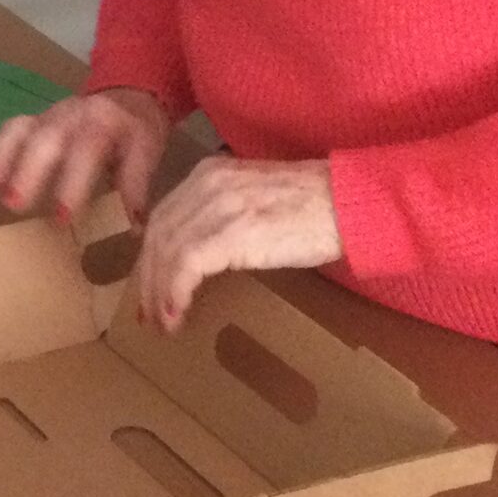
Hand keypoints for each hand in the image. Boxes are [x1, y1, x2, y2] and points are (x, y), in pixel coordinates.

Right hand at [0, 89, 170, 225]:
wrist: (128, 95)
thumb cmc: (136, 132)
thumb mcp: (146, 154)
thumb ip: (135, 186)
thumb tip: (133, 228)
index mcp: (104, 122)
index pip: (88, 150)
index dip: (74, 184)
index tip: (61, 218)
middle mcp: (72, 114)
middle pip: (46, 139)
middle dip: (28, 172)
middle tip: (14, 205)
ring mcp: (49, 115)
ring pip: (21, 131)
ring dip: (2, 159)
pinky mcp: (34, 121)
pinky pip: (10, 132)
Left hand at [135, 156, 340, 331]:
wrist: (350, 203)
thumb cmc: (316, 209)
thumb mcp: (257, 201)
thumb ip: (226, 216)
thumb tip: (204, 254)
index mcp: (211, 174)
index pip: (165, 216)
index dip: (152, 256)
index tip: (150, 287)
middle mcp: (207, 184)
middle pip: (159, 234)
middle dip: (148, 278)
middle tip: (147, 313)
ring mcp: (218, 206)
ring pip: (167, 252)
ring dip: (159, 293)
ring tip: (162, 323)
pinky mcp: (232, 231)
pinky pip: (186, 265)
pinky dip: (174, 292)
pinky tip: (176, 315)